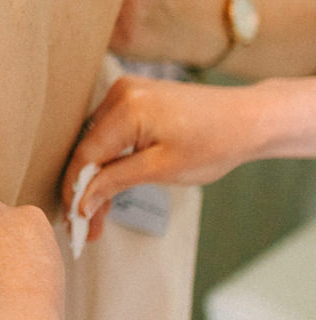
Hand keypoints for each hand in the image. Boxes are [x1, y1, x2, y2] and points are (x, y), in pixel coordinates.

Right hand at [61, 77, 266, 230]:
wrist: (247, 120)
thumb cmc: (213, 144)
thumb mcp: (162, 169)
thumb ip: (115, 182)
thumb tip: (81, 201)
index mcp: (126, 107)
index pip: (85, 154)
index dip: (75, 190)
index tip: (73, 223)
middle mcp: (120, 93)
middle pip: (89, 148)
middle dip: (86, 188)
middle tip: (87, 227)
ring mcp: (127, 92)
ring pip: (98, 142)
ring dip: (97, 176)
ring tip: (99, 213)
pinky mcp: (135, 97)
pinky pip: (111, 131)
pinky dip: (110, 158)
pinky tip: (110, 185)